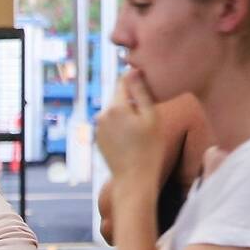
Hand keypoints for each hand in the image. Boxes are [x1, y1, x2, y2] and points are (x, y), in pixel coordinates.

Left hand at [94, 71, 162, 189]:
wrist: (133, 178)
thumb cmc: (149, 148)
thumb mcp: (151, 117)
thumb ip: (141, 92)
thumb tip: (132, 70)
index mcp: (115, 107)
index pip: (123, 81)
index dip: (135, 80)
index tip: (146, 85)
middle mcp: (102, 115)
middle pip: (118, 97)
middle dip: (131, 101)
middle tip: (147, 117)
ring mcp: (98, 128)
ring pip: (114, 111)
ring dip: (126, 114)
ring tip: (140, 131)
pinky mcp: (98, 139)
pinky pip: (111, 125)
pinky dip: (120, 126)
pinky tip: (131, 140)